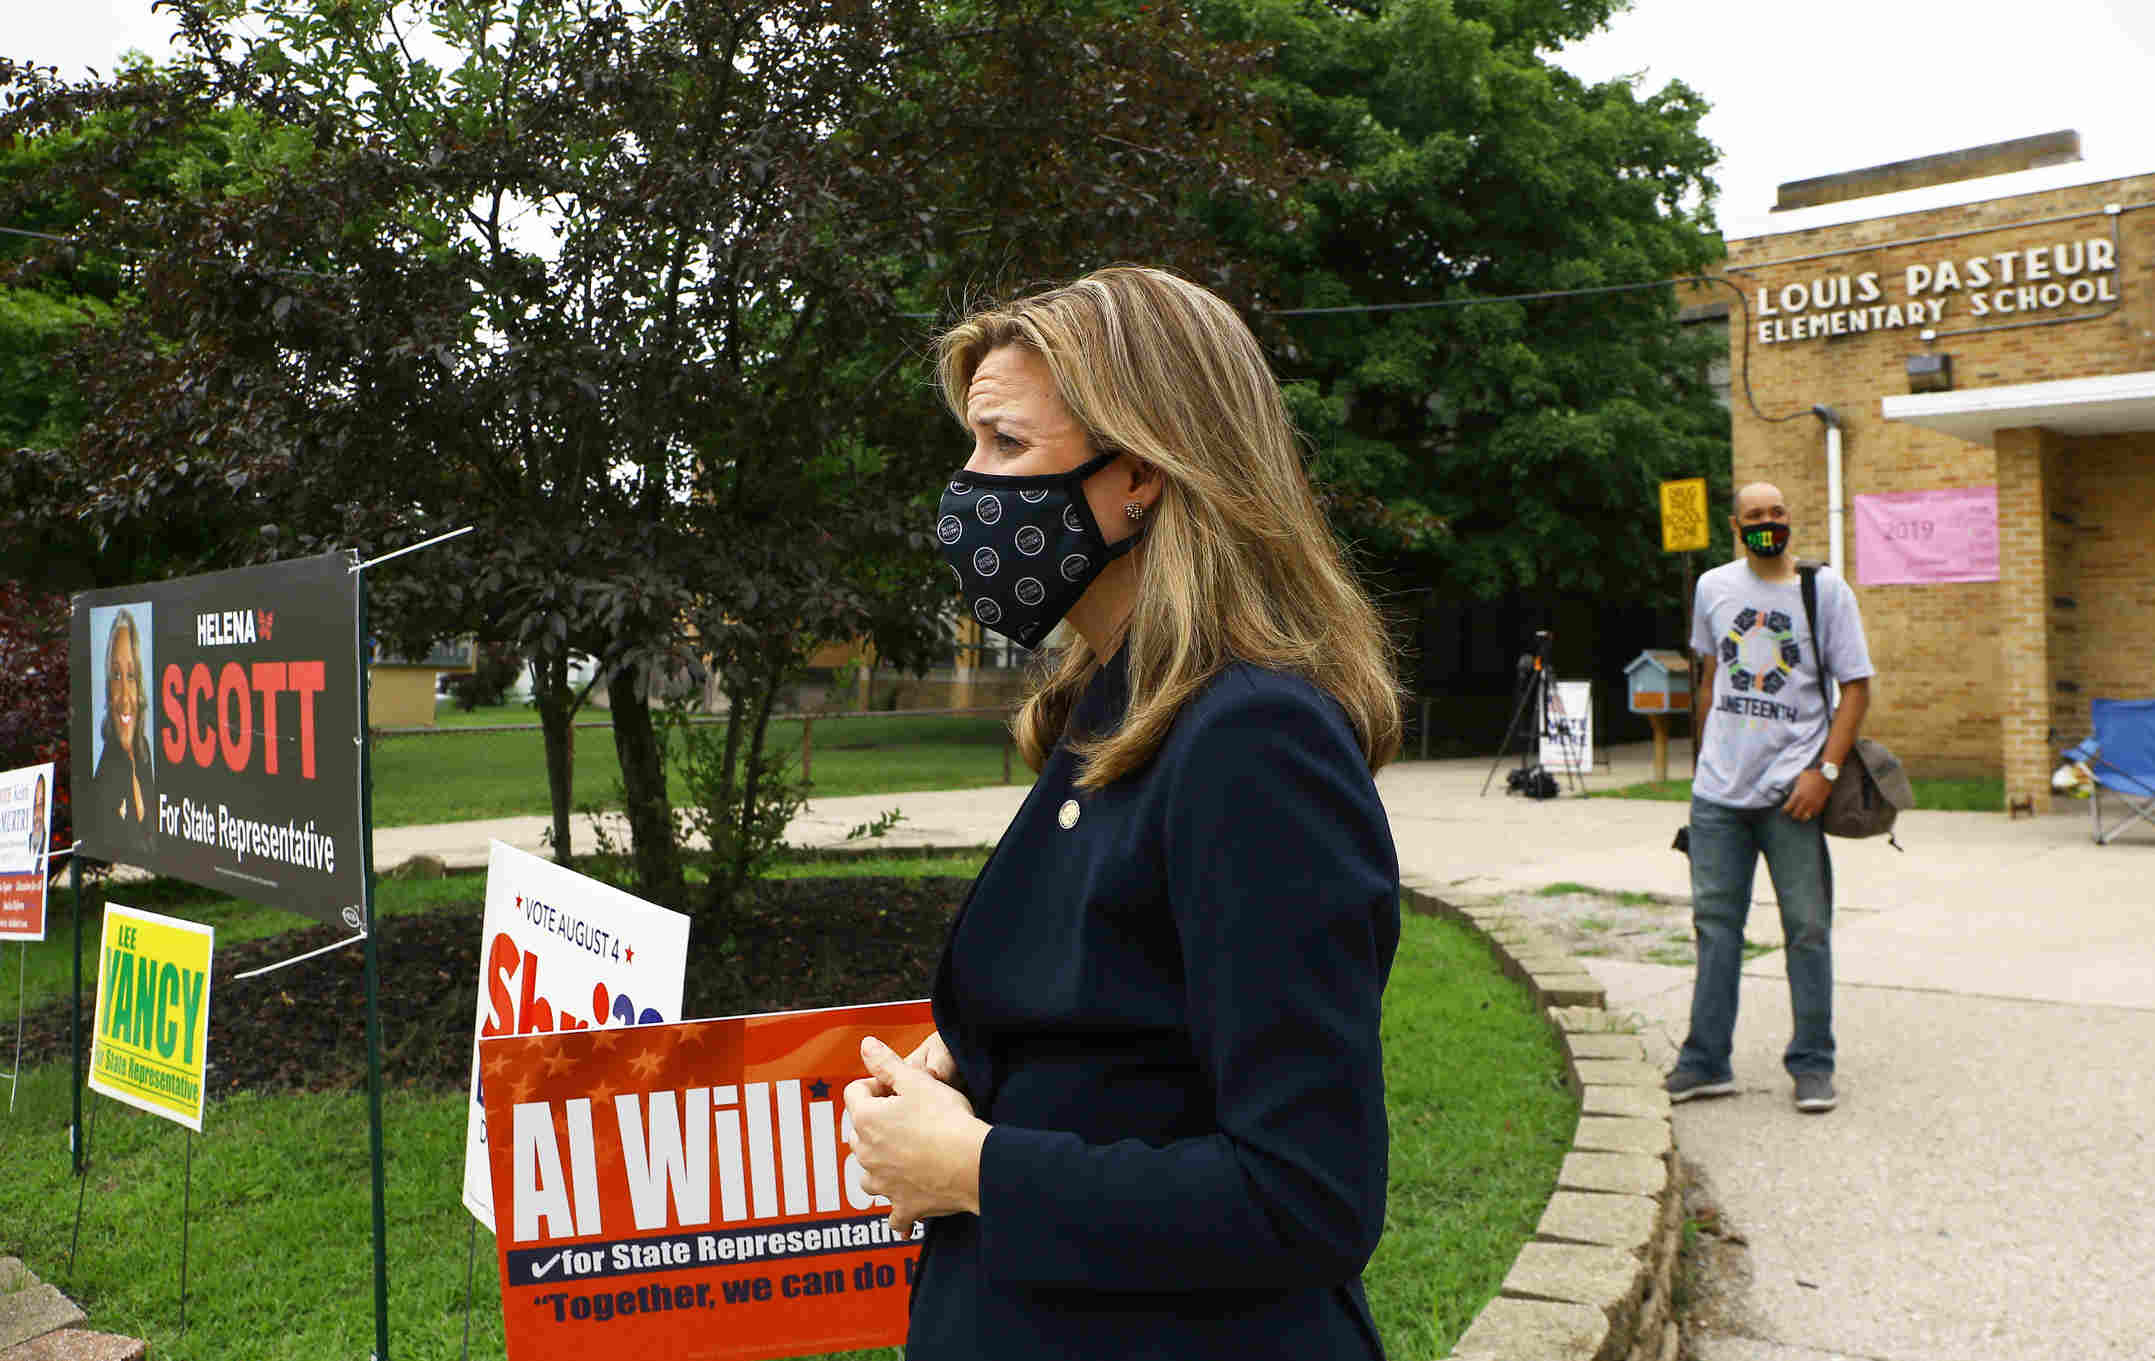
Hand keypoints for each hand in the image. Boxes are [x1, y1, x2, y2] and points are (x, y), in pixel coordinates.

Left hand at [843, 1036, 988, 1237]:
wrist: (972, 1163)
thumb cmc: (947, 1119)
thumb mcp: (917, 1081)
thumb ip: (887, 1063)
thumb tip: (866, 1045)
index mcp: (867, 1119)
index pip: (855, 1093)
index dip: (876, 1085)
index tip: (898, 1088)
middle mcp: (867, 1154)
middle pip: (858, 1132)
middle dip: (876, 1123)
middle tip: (907, 1116)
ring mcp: (883, 1184)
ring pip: (868, 1174)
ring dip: (879, 1166)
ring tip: (902, 1157)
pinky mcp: (903, 1206)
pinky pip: (893, 1216)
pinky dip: (897, 1212)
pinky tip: (905, 1214)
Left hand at [1783, 768, 1830, 820]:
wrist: (1825, 775)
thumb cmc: (1811, 775)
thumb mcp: (1799, 779)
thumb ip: (1795, 788)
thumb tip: (1790, 792)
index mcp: (1797, 795)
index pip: (1788, 807)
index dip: (1785, 810)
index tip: (1784, 811)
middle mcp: (1804, 802)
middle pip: (1796, 814)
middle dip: (1793, 815)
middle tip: (1792, 814)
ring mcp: (1813, 804)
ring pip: (1805, 817)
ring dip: (1802, 817)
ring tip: (1801, 817)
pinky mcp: (1820, 805)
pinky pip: (1815, 813)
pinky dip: (1811, 814)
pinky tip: (1810, 813)